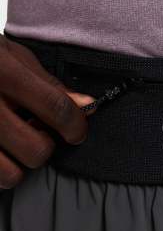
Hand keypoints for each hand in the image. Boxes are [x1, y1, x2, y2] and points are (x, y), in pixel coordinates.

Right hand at [0, 35, 95, 188]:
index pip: (55, 107)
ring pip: (11, 175)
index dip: (76, 125)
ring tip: (10, 145)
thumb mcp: (8, 55)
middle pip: (36, 150)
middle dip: (44, 146)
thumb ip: (47, 83)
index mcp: (0, 70)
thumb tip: (85, 106)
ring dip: (18, 165)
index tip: (77, 131)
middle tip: (34, 132)